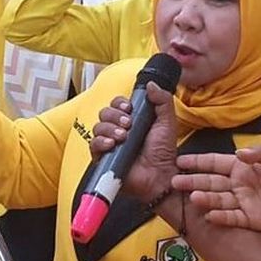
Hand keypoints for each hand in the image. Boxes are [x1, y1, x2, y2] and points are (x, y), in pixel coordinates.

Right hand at [89, 83, 178, 203]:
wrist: (160, 175)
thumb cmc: (164, 152)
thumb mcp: (167, 122)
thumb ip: (162, 100)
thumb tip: (151, 85)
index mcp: (132, 120)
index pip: (117, 104)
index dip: (120, 103)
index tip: (129, 108)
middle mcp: (118, 130)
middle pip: (105, 113)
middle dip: (115, 115)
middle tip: (128, 124)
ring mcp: (109, 144)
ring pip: (98, 127)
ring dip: (109, 128)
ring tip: (123, 136)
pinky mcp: (103, 158)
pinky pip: (93, 145)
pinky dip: (101, 141)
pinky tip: (112, 144)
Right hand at [172, 144, 260, 236]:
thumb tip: (240, 153)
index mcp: (244, 166)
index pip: (215, 163)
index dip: (198, 162)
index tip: (179, 161)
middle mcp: (239, 184)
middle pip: (211, 181)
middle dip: (192, 180)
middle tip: (174, 181)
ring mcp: (243, 202)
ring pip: (218, 199)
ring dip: (204, 198)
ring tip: (192, 197)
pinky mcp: (250, 219)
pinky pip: (231, 217)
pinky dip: (220, 216)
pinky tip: (209, 215)